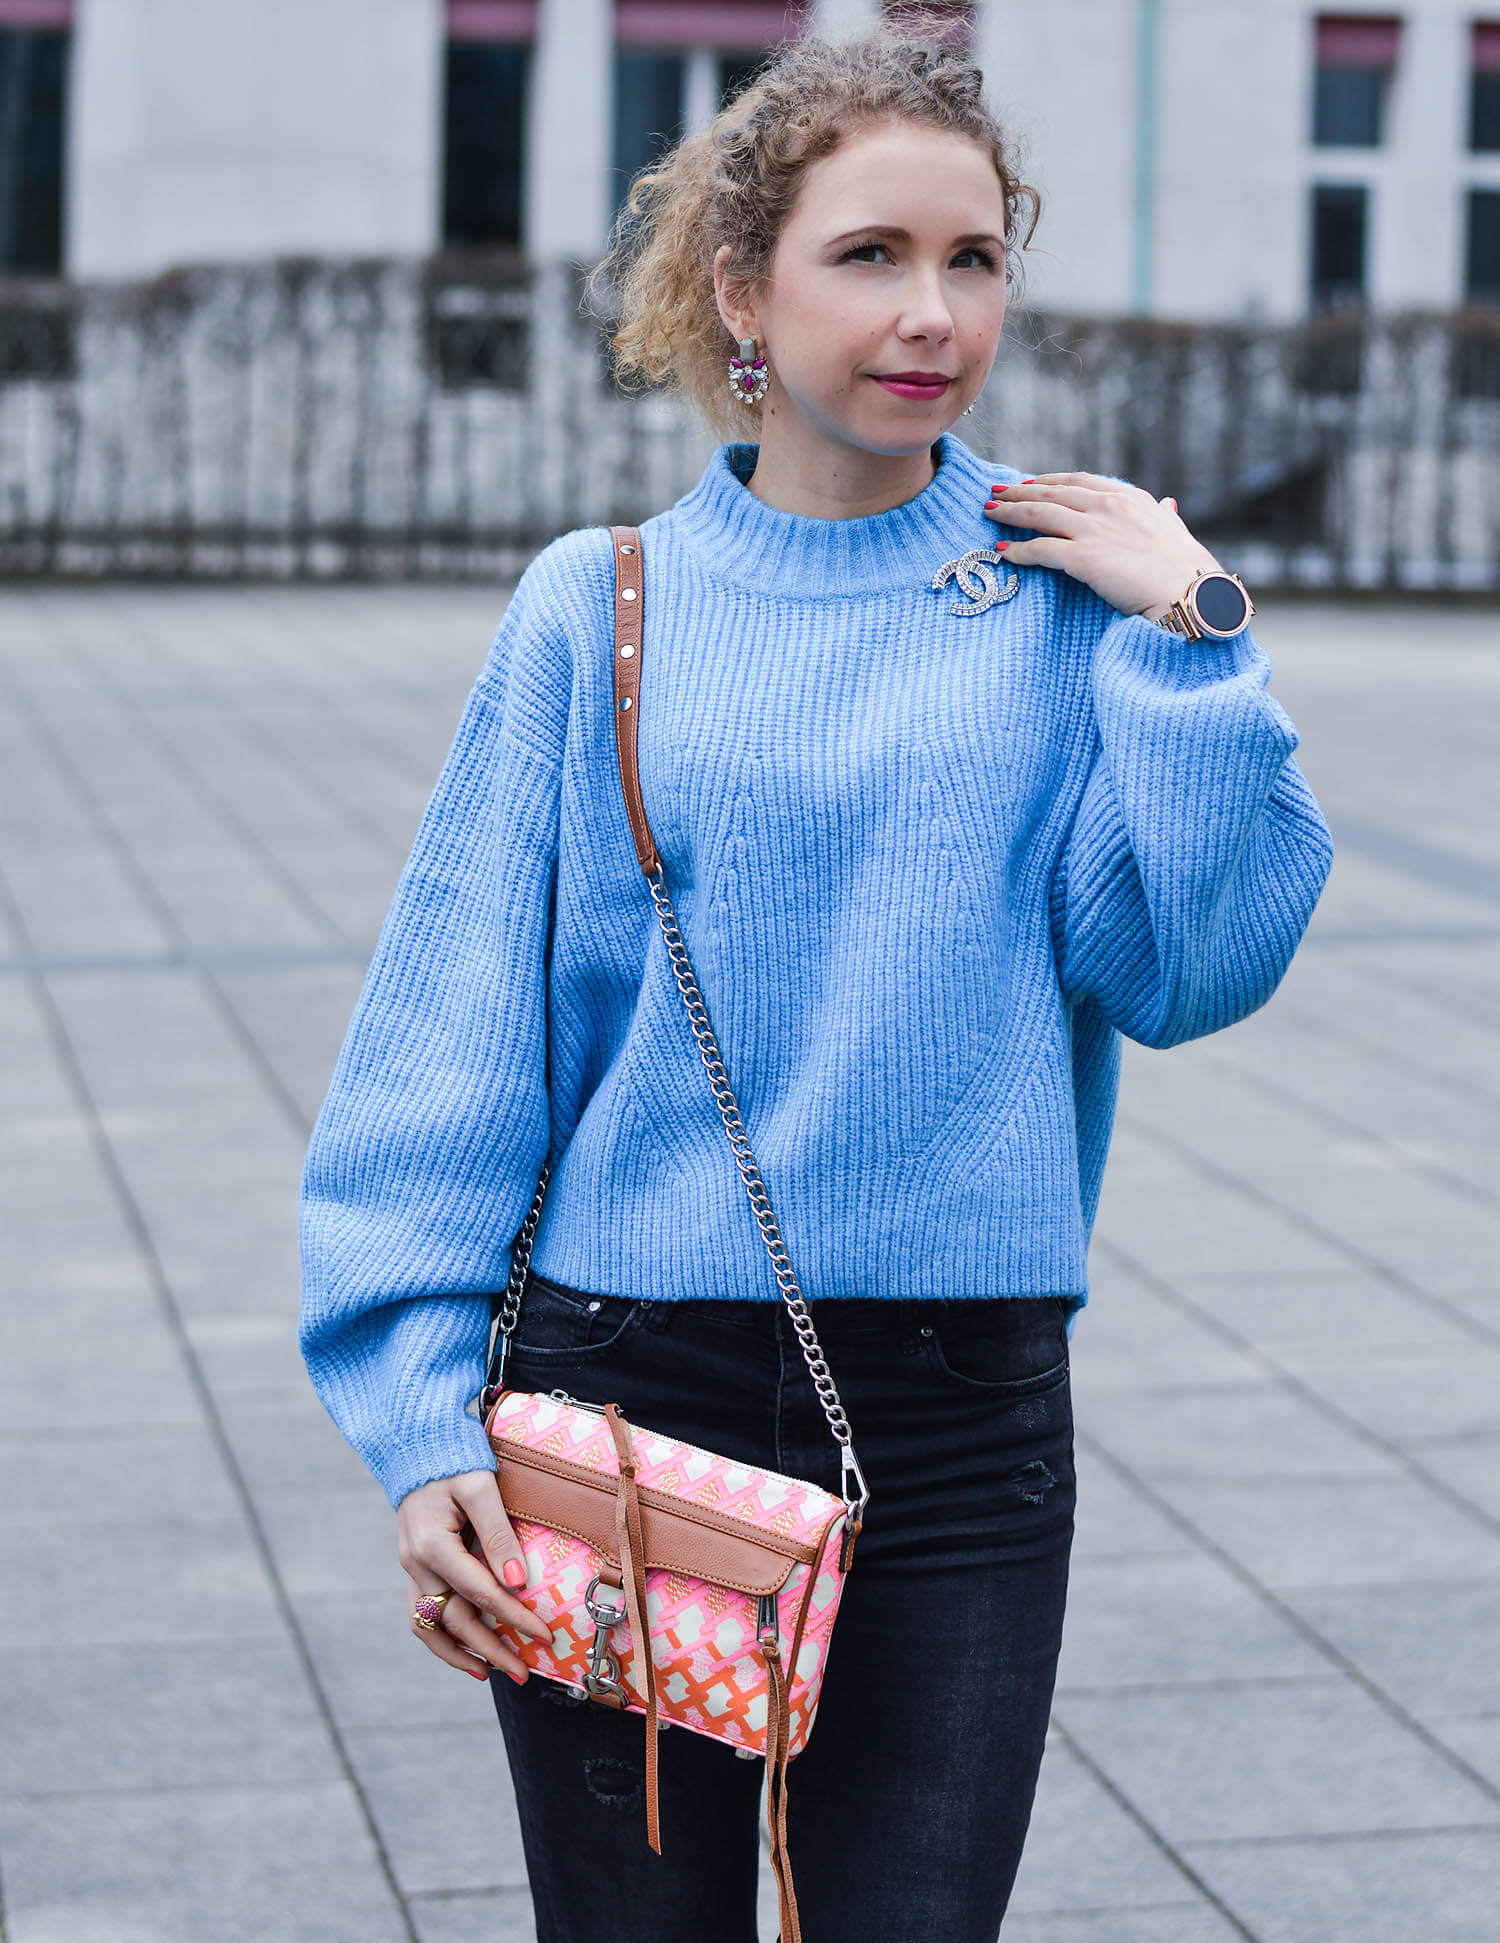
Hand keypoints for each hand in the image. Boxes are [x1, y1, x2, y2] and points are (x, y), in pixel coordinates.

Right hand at [396, 1469, 551, 1683]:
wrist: (416, 1443)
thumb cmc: (453, 1458)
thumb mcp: (480, 1486)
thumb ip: (497, 1534)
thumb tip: (517, 1582)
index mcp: (433, 1545)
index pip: (481, 1593)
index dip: (515, 1618)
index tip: (544, 1635)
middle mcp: (417, 1564)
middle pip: (455, 1621)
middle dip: (491, 1650)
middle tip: (524, 1672)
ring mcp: (412, 1568)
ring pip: (430, 1627)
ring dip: (460, 1654)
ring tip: (491, 1674)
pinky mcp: (415, 1566)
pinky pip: (423, 1613)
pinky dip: (442, 1637)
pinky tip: (466, 1650)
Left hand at [983, 473, 1221, 622]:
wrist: (1189, 592)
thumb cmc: (1186, 569)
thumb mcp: (1176, 531)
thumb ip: (1166, 517)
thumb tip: (1168, 506)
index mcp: (1128, 497)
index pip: (1079, 480)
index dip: (1049, 481)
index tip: (1028, 484)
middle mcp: (1108, 506)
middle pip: (1052, 492)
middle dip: (1019, 492)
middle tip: (995, 493)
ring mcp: (1094, 530)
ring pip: (1040, 514)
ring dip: (1010, 512)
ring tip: (989, 512)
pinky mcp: (1083, 558)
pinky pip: (1041, 549)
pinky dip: (1019, 550)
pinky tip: (1005, 553)